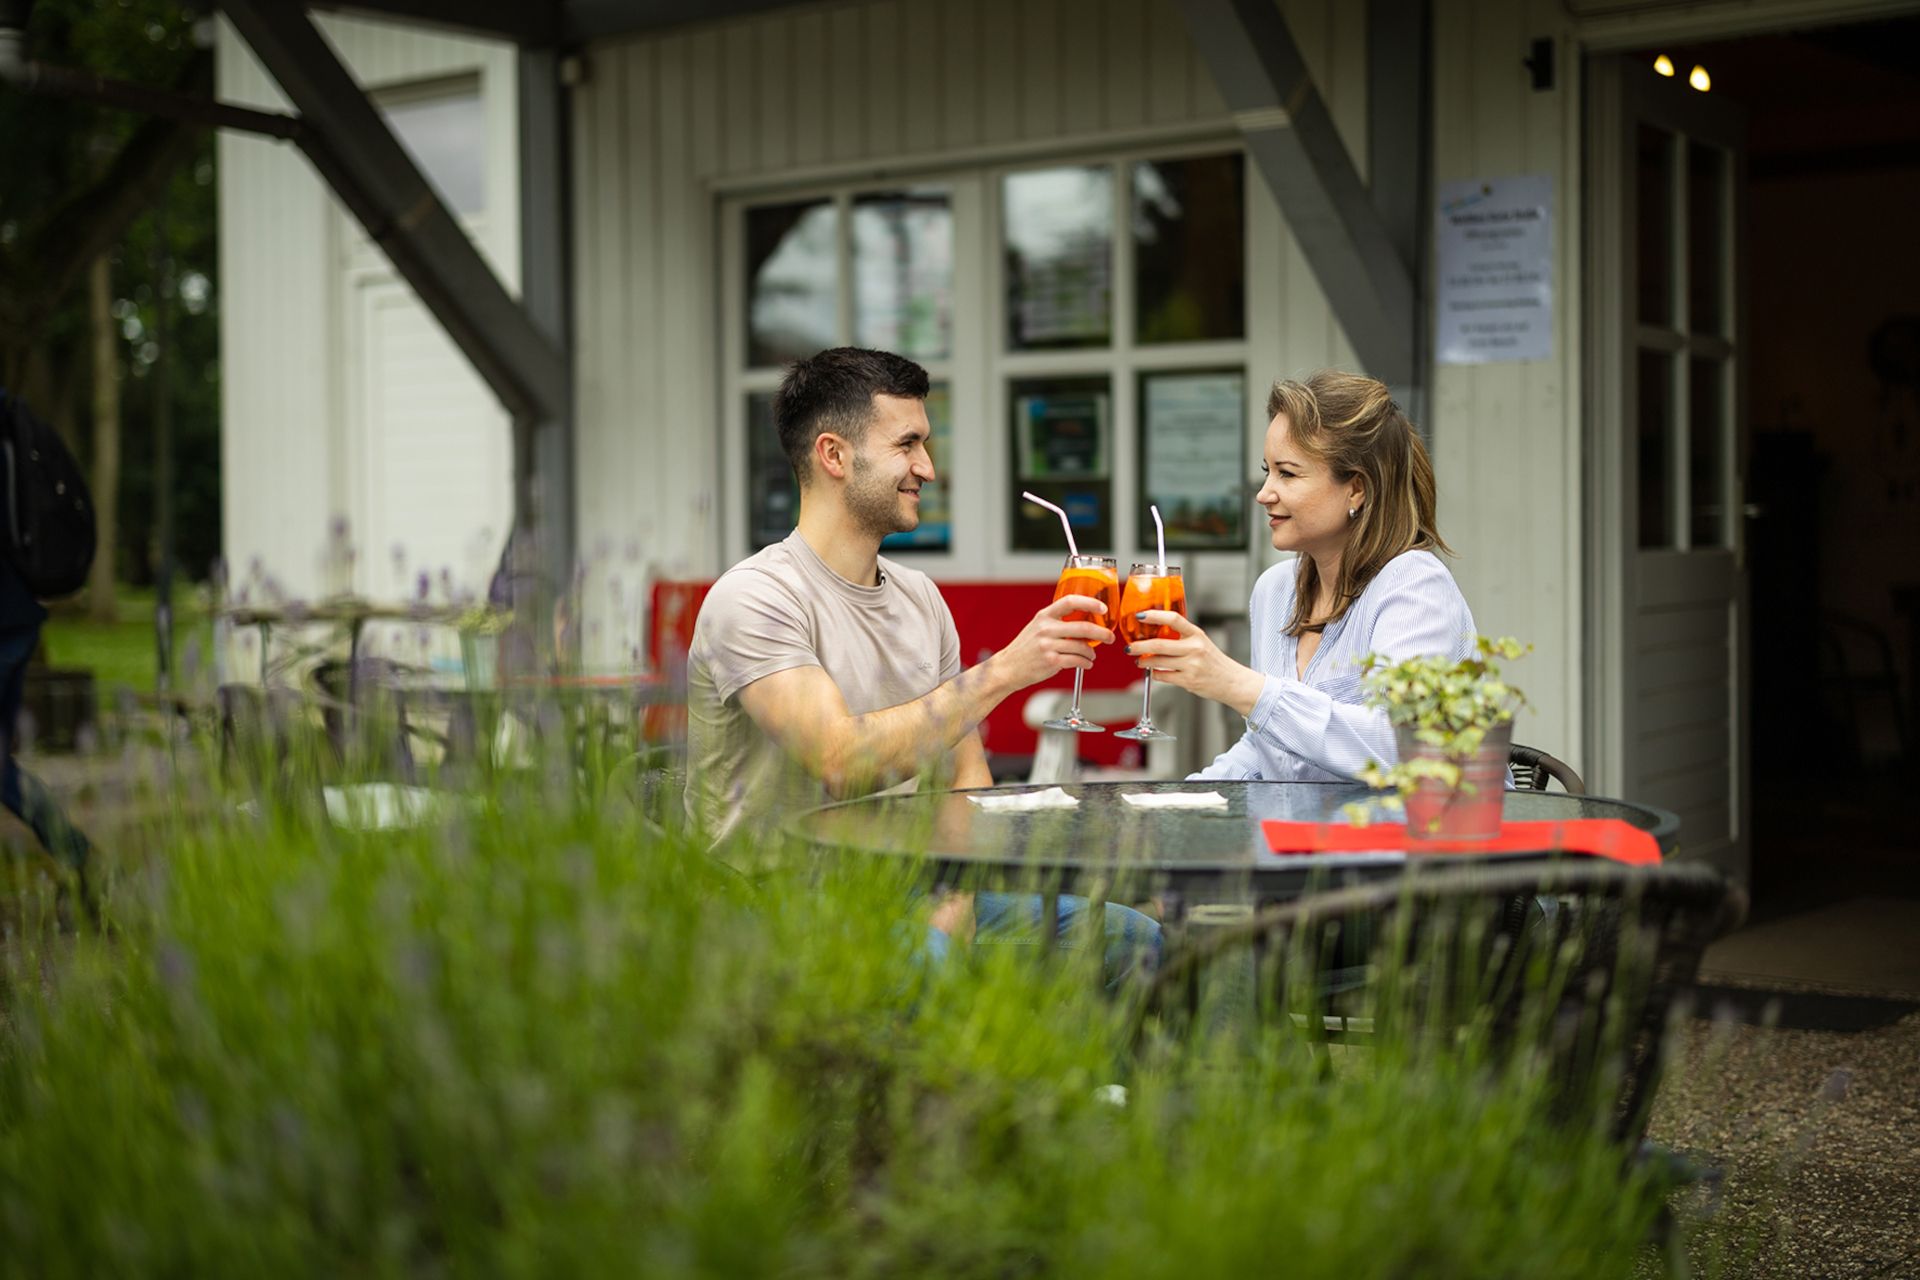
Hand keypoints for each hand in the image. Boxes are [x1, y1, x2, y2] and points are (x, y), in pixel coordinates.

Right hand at [987, 596, 1114, 691]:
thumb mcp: (1037, 627)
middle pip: (1083, 627)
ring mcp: (1048, 645)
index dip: (1090, 603)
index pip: (1070, 601)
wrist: (1008, 667)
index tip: (1102, 608)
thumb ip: (1057, 622)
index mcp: (1044, 616)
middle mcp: (1046, 628)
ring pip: (1082, 647)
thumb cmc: (1025, 648)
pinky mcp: (1051, 661)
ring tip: (1091, 656)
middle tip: (1109, 637)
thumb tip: (1085, 622)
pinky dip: (1086, 663)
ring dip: (1091, 653)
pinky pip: (1077, 661)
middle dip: (1102, 633)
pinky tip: (1086, 664)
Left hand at [1127, 611, 1263, 715]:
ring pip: (1158, 662)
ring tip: (1139, 660)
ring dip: (1144, 661)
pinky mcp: (1188, 680)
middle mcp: (1194, 648)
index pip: (1174, 619)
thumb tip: (1155, 633)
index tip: (1140, 615)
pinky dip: (1155, 674)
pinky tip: (1154, 672)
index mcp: (1196, 634)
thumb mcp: (1201, 642)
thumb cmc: (1213, 661)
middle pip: (1159, 644)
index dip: (1155, 616)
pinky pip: (1163, 676)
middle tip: (1130, 647)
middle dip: (1139, 646)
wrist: (1231, 681)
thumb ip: (1182, 637)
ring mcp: (1191, 665)